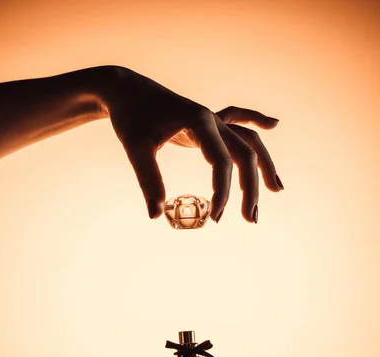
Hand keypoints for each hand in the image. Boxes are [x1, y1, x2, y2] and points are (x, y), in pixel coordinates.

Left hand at [99, 66, 282, 222]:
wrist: (125, 90)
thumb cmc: (130, 118)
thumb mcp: (136, 150)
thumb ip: (148, 181)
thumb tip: (156, 216)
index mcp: (198, 122)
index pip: (221, 161)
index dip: (222, 191)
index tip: (216, 216)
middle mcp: (211, 119)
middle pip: (244, 153)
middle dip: (250, 188)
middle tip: (250, 220)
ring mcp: (212, 119)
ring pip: (248, 140)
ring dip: (263, 165)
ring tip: (277, 191)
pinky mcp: (207, 121)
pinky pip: (239, 120)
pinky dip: (256, 120)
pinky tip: (274, 124)